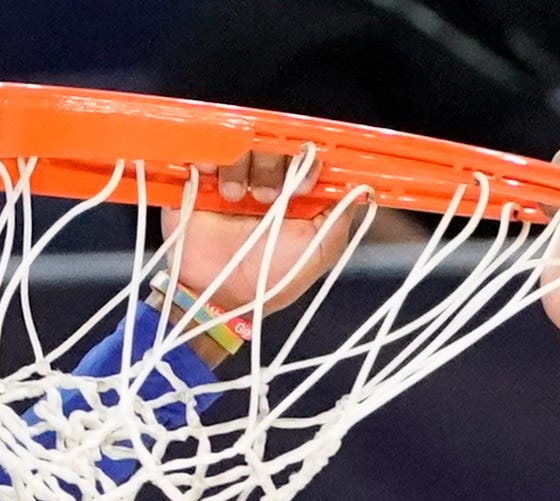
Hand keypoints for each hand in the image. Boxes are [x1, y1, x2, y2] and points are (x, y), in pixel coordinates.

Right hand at [165, 148, 358, 319]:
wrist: (215, 298)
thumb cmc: (269, 282)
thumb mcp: (317, 253)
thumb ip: (340, 219)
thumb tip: (359, 186)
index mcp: (294, 194)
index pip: (307, 155)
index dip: (309, 161)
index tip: (305, 186)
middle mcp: (265, 180)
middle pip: (274, 143)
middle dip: (275, 166)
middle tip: (269, 199)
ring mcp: (232, 177)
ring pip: (242, 143)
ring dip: (242, 167)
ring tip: (236, 199)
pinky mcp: (199, 178)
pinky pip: (206, 147)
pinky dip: (212, 158)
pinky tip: (214, 184)